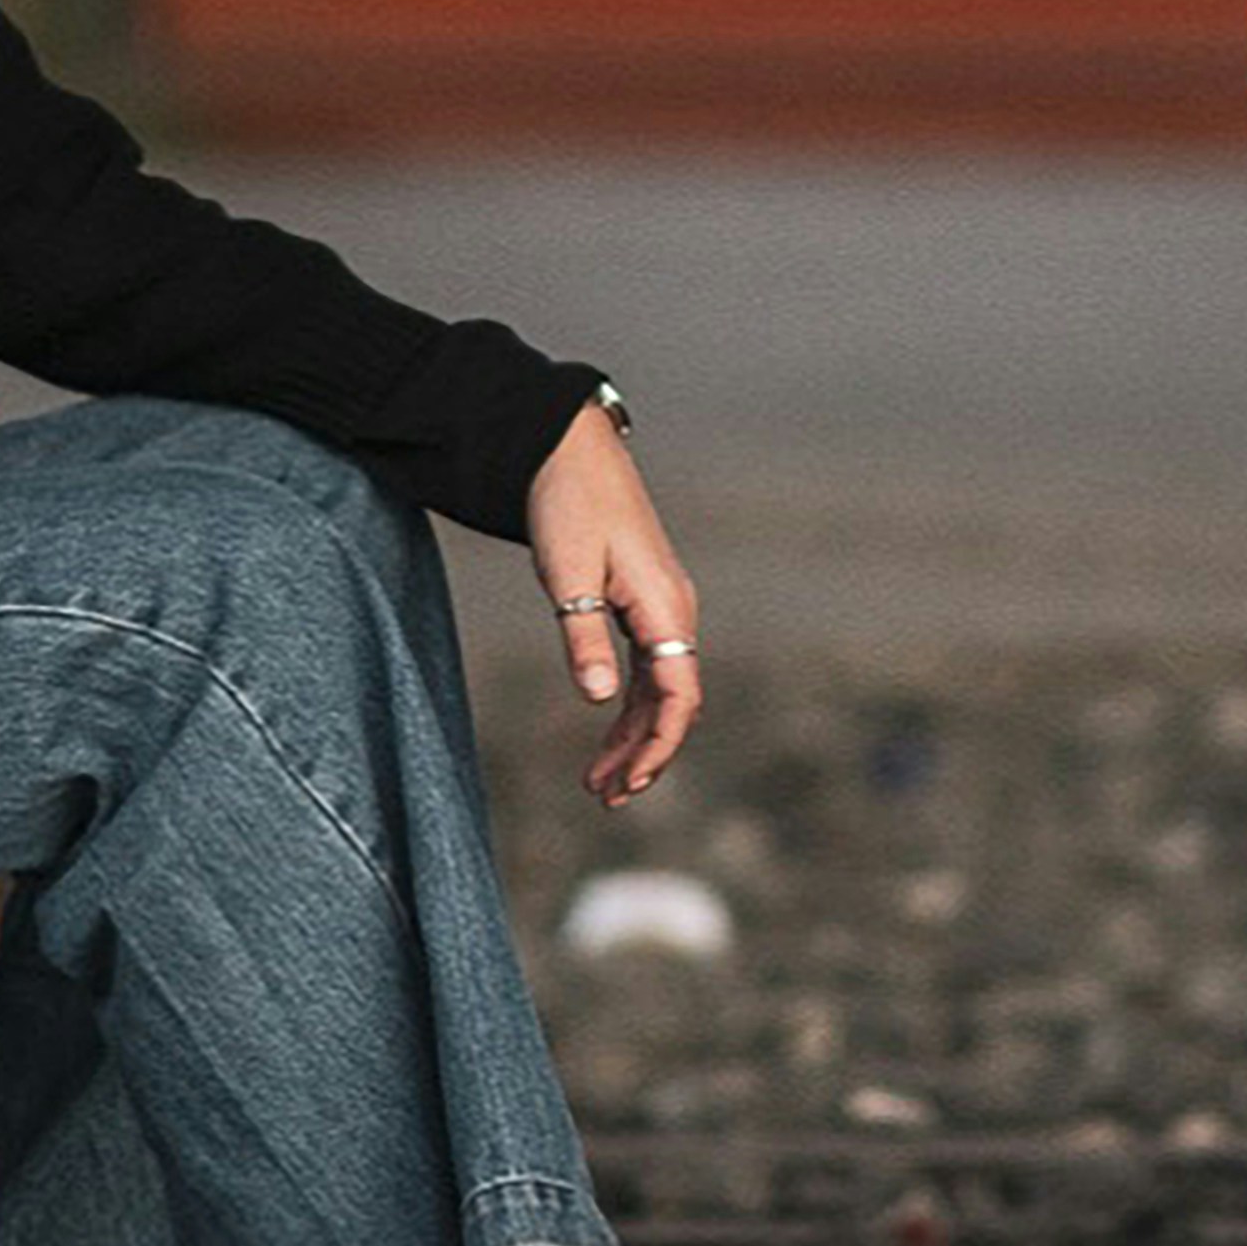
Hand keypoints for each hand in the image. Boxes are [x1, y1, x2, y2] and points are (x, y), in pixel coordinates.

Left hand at [522, 408, 703, 809]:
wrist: (568, 449)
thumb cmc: (568, 504)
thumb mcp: (567, 575)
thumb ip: (584, 637)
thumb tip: (601, 699)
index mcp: (665, 607)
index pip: (679, 695)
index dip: (659, 746)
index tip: (628, 783)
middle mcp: (674, 611)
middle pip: (672, 702)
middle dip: (643, 754)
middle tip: (604, 797)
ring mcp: (661, 607)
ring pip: (659, 689)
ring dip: (634, 736)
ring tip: (599, 781)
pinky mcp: (642, 602)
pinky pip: (646, 668)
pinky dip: (628, 705)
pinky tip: (606, 730)